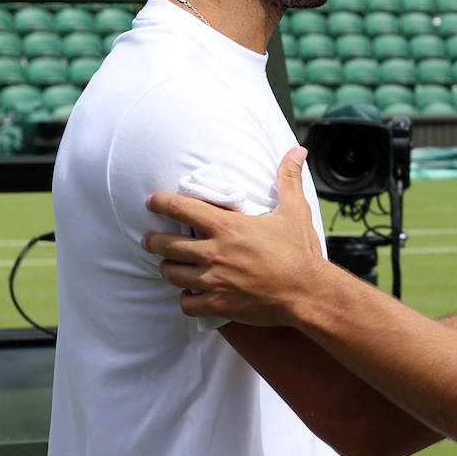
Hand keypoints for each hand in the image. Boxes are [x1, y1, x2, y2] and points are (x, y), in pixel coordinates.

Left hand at [142, 147, 334, 325]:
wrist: (307, 292)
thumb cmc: (300, 251)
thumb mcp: (294, 211)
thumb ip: (289, 179)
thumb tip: (297, 151)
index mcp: (227, 227)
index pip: (181, 208)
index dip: (160, 202)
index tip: (151, 201)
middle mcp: (213, 253)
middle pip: (166, 244)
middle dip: (153, 241)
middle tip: (149, 239)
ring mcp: (213, 281)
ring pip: (171, 274)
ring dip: (168, 269)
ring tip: (169, 266)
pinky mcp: (218, 304)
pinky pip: (187, 304)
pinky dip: (186, 299)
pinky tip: (191, 295)